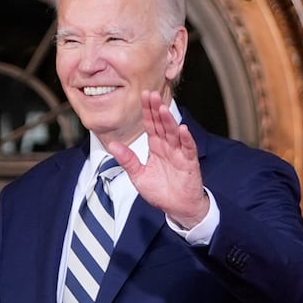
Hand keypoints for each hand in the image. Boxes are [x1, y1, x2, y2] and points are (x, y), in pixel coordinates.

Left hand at [107, 90, 209, 228]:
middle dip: (156, 109)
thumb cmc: (161, 192)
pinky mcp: (189, 163)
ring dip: (169, 121)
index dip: (147, 111)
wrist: (178, 208)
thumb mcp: (139, 176)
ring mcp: (180, 153)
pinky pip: (188, 149)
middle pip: (162, 124)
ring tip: (163, 108)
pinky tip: (182, 129)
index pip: (150, 125)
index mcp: (156, 147)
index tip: (143, 95)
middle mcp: (168, 147)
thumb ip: (127, 160)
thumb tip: (113, 145)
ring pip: (174, 133)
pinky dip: (186, 139)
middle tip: (151, 93)